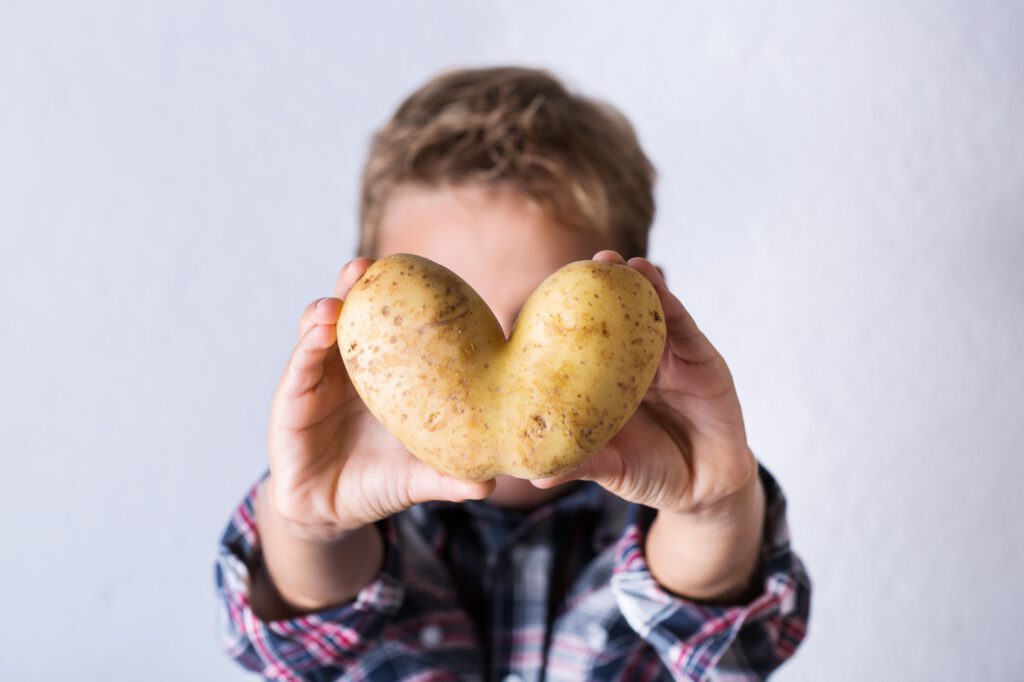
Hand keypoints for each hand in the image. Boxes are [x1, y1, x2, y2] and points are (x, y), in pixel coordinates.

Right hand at [266, 258, 495, 540]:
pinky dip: (307, 348)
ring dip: (324, 311)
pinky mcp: (290, 405)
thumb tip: (490, 485)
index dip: (398, 296)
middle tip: (368, 264)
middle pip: (350, 314)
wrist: (332, 514)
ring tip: (337, 300)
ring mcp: (315, 383)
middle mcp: (348, 368)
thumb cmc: (379, 480)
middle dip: (356, 284)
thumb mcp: (418, 476)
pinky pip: (299, 371)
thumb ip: (448, 475)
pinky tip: (320, 331)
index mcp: (382, 373)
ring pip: (316, 334)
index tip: (417, 268)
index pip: (389, 325)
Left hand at [531, 251, 758, 519]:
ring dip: (635, 282)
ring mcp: (668, 357)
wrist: (705, 488)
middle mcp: (633, 363)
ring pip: (649, 312)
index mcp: (605, 382)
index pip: (582, 345)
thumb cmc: (650, 473)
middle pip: (616, 317)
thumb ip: (580, 464)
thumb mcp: (612, 467)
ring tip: (615, 262)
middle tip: (585, 263)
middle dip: (601, 287)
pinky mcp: (701, 359)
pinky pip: (683, 325)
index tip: (544, 295)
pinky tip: (652, 279)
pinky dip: (669, 300)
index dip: (564, 319)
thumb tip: (534, 476)